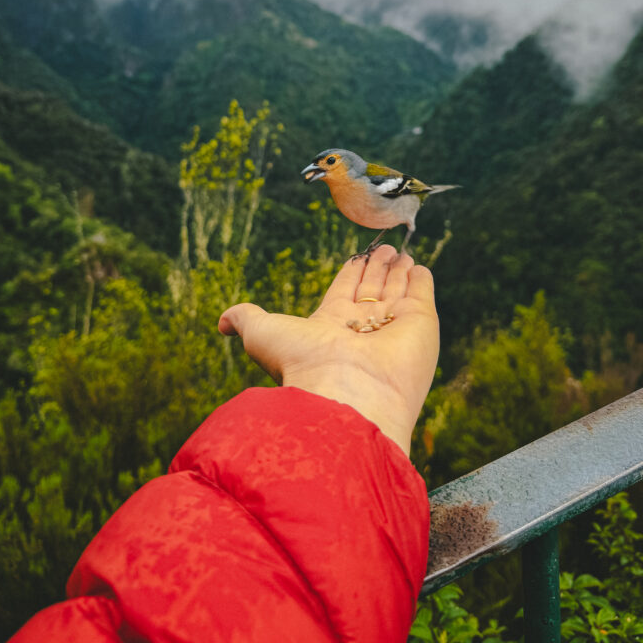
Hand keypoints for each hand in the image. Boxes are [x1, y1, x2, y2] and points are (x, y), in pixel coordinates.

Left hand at [218, 246, 438, 455]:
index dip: (350, 274)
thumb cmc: (302, 365)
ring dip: (398, 271)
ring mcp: (394, 327)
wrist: (348, 393)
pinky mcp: (421, 323)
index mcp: (331, 329)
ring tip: (399, 252)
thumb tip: (220, 322)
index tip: (356, 257)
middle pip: (372, 291)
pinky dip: (421, 280)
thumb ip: (245, 320)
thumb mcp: (262, 333)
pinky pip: (421, 294)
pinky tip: (418, 268)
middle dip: (377, 269)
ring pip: (397, 291)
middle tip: (384, 248)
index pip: (344, 293)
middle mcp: (364, 329)